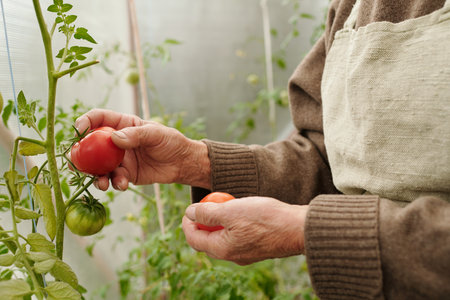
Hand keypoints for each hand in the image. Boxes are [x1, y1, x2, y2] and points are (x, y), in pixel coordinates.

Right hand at [75, 109, 210, 189]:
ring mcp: (118, 159)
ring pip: (98, 166)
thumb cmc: (170, 142)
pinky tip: (122, 185)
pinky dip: (114, 183)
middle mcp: (116, 141)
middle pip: (91, 145)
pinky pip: (113, 179)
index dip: (86, 122)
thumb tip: (114, 138)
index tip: (79, 130)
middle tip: (75, 163)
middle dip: (81, 155)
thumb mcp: (156, 134)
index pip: (98, 118)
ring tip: (102, 183)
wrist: (181, 163)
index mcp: (122, 124)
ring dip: (96, 175)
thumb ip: (136, 135)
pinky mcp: (125, 174)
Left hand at [182, 197, 306, 264]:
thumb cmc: (265, 218)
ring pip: (222, 239)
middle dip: (202, 224)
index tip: (188, 209)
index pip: (194, 239)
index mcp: (223, 249)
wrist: (298, 228)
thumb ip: (207, 213)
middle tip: (203, 207)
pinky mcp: (257, 248)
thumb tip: (189, 212)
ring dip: (218, 224)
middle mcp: (233, 256)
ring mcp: (246, 254)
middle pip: (207, 241)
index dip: (187, 224)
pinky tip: (240, 212)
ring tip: (223, 206)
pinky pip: (237, 238)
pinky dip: (232, 226)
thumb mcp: (231, 210)